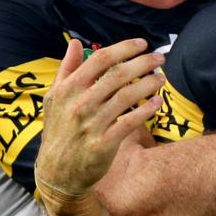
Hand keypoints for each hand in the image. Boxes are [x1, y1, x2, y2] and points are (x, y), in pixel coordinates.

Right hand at [37, 38, 164, 194]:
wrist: (57, 172)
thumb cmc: (59, 130)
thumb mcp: (54, 98)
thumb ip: (66, 69)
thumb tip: (75, 43)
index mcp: (69, 88)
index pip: (101, 59)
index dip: (125, 48)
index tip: (143, 44)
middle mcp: (80, 103)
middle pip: (118, 74)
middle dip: (143, 63)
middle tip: (160, 58)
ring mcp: (92, 124)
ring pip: (127, 96)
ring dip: (148, 84)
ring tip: (161, 79)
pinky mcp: (103, 144)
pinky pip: (130, 122)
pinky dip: (146, 110)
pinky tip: (157, 102)